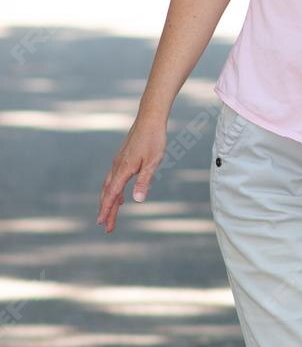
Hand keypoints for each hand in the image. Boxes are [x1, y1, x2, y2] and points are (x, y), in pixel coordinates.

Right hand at [97, 113, 166, 232]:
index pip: (112, 194)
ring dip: (109, 202)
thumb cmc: (154, 139)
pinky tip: (121, 197)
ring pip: (110, 186)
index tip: (101, 223)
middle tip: (106, 228)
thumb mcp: (153, 162)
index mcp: (124, 169)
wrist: (150, 118)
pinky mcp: (123, 158)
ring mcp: (119, 162)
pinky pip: (115, 179)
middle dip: (106, 211)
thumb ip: (144, 181)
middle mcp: (117, 166)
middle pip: (108, 193)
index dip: (107, 209)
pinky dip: (115, 191)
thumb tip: (137, 200)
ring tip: (110, 217)